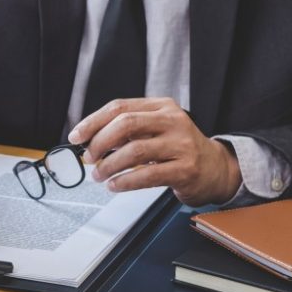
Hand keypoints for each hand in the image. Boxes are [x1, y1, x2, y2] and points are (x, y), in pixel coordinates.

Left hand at [68, 97, 241, 205]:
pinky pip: (147, 175)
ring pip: (134, 151)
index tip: (77, 136)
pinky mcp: (186, 169)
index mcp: (162, 106)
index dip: (93, 122)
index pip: (120, 107)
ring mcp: (182, 145)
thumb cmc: (178, 149)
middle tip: (88, 157)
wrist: (215, 168)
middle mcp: (173, 121)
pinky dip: (124, 182)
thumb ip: (127, 130)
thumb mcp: (156, 130)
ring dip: (109, 165)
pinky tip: (114, 185)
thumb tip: (89, 139)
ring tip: (99, 175)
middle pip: (126, 124)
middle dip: (100, 142)